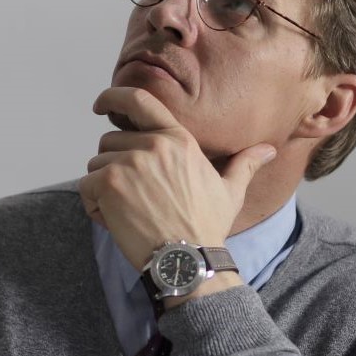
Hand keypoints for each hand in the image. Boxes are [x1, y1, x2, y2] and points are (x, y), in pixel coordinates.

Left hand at [77, 86, 277, 272]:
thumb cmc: (207, 226)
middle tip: (135, 197)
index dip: (114, 96)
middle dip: (113, 166)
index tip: (102, 103)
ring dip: (104, 188)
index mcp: (178, 139)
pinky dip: (94, 205)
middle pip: (109, 141)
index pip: (139, 100)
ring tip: (130, 212)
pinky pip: (86, 187)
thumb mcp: (230, 191)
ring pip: (96, 165)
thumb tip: (268, 150)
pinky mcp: (109, 183)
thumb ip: (244, 164)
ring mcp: (129, 162)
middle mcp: (152, 144)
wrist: (187, 259)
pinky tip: (117, 222)